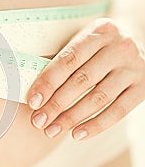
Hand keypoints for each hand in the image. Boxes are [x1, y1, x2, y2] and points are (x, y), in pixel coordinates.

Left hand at [27, 18, 144, 139]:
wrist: (135, 40)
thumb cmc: (97, 46)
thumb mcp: (83, 41)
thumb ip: (62, 61)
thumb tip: (35, 93)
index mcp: (100, 31)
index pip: (68, 60)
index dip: (48, 82)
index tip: (33, 102)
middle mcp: (120, 47)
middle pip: (82, 81)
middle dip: (56, 105)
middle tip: (38, 121)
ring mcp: (134, 67)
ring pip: (98, 98)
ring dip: (72, 118)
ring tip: (52, 130)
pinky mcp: (144, 86)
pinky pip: (118, 111)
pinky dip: (96, 125)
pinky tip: (77, 134)